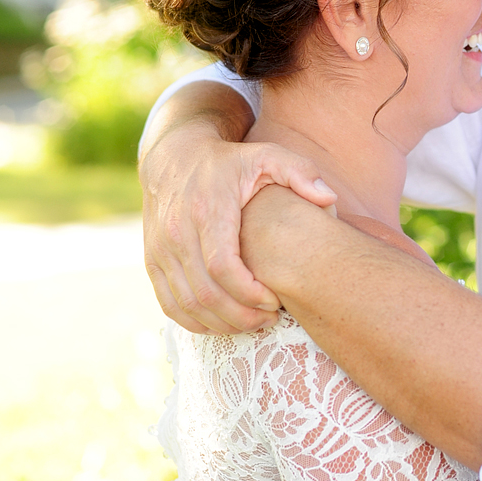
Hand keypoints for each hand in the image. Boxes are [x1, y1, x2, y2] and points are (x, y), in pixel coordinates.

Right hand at [140, 90, 335, 333]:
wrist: (174, 157)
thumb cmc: (229, 162)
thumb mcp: (266, 156)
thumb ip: (300, 172)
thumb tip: (329, 198)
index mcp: (207, 209)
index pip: (223, 266)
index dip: (249, 293)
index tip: (275, 301)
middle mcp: (177, 232)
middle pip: (205, 293)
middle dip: (241, 316)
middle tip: (270, 320)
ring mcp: (160, 249)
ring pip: (187, 305)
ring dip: (222, 324)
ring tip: (252, 324)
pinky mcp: (152, 261)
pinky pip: (170, 304)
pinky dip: (196, 322)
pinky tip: (224, 323)